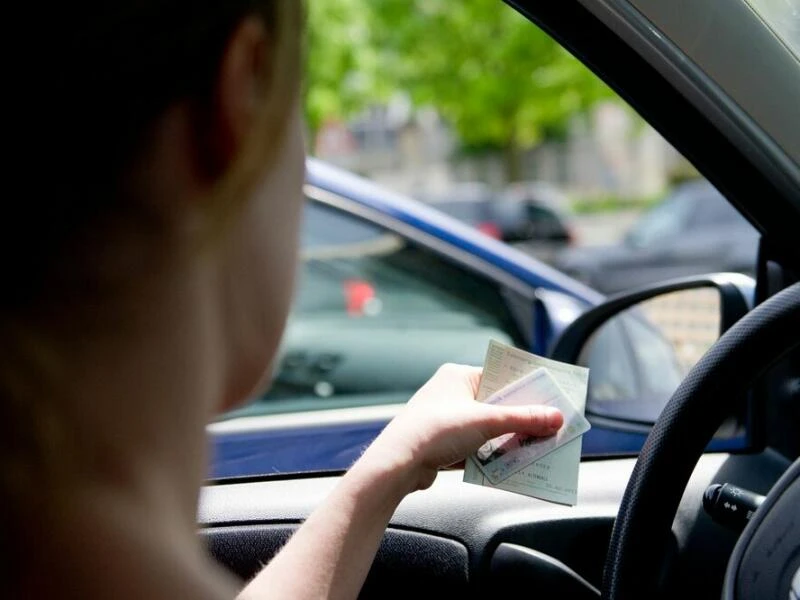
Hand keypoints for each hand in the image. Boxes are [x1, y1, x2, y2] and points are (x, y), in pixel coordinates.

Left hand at [361, 364, 563, 491]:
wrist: (398, 464)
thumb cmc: (434, 431)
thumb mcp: (486, 421)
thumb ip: (523, 419)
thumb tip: (554, 417)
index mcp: (458, 376)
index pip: (500, 376)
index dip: (526, 388)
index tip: (551, 398)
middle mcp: (452, 393)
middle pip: (497, 404)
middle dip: (522, 417)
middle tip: (549, 427)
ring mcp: (447, 419)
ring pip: (488, 427)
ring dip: (508, 438)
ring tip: (535, 447)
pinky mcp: (444, 444)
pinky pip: (477, 446)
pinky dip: (493, 454)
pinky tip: (512, 464)